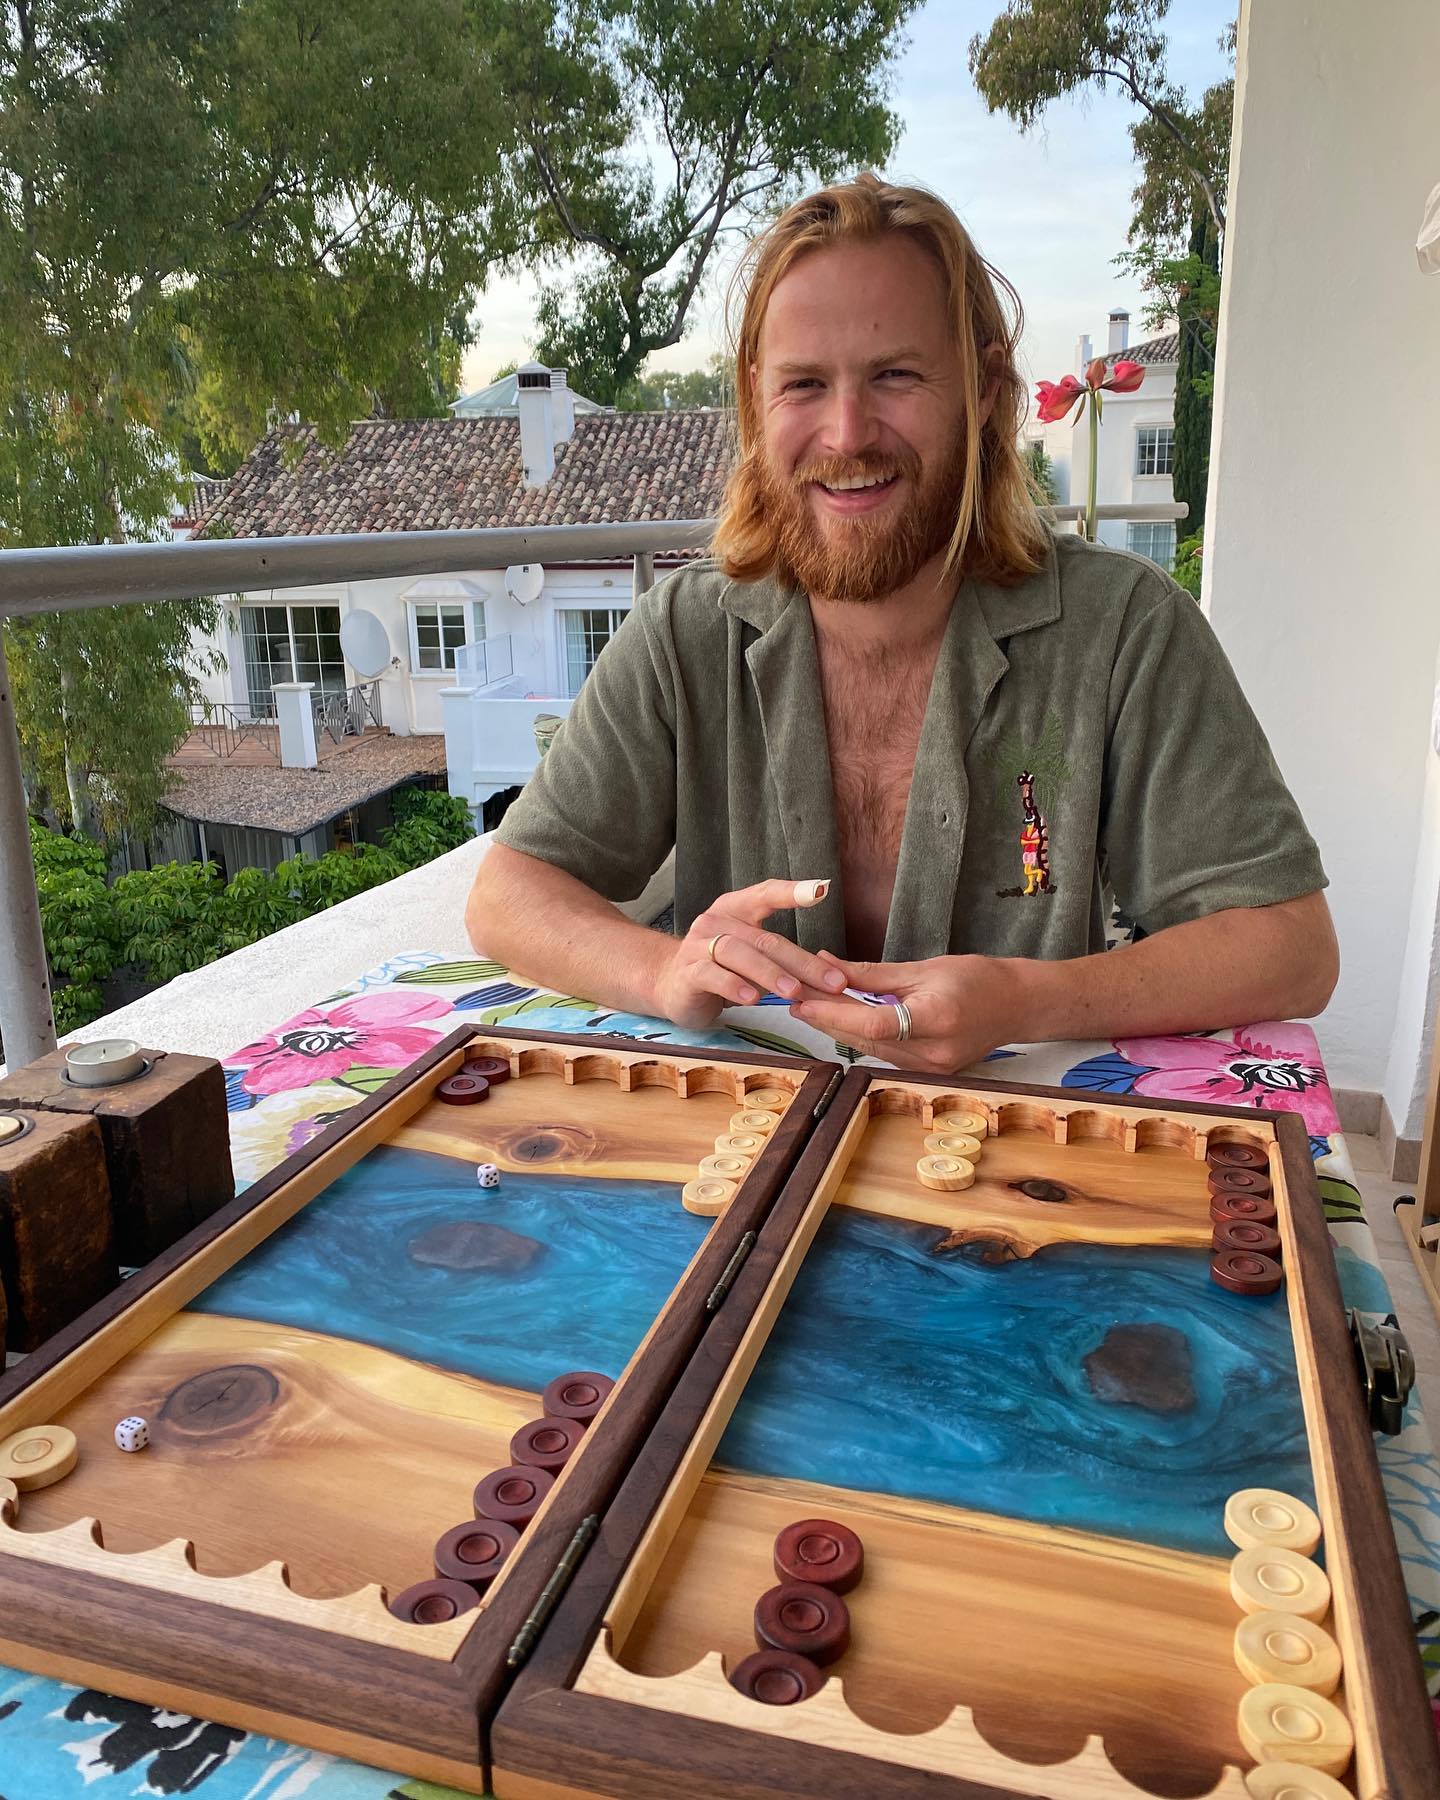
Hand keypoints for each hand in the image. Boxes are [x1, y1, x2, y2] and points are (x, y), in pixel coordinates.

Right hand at [654, 878, 848, 1028]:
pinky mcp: (687, 972)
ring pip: (739, 954)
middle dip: (802, 962)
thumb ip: (783, 958)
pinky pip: (712, 975)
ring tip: (793, 992)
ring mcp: (698, 946)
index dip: (792, 891)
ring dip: (769, 973)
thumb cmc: (722, 969)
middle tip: (832, 982)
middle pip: (764, 939)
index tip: (821, 890)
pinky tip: (753, 999)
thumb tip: (830, 975)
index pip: (766, 893)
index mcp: (736, 909)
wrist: (671, 985)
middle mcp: (716, 921)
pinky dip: (734, 986)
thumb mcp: (752, 956)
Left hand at [788, 951, 1020, 1071]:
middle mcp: (933, 1053)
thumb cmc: (977, 979)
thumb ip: (874, 974)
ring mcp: (930, 1068)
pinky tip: (838, 1018)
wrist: (1017, 1006)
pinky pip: (883, 1054)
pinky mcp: (928, 1072)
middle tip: (791, 997)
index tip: (801, 1000)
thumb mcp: (924, 968)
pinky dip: (859, 1035)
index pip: (873, 1024)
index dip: (832, 1014)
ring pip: (870, 1050)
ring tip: (806, 1005)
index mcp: (936, 1020)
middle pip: (865, 1040)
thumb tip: (828, 965)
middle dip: (825, 1018)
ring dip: (837, 1028)